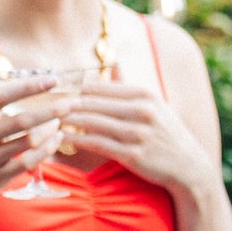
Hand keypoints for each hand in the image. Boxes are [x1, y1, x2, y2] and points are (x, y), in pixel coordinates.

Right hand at [0, 77, 71, 210]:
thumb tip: (35, 88)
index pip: (2, 95)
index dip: (30, 86)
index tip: (53, 79)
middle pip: (20, 120)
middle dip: (50, 111)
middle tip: (70, 104)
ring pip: (28, 142)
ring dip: (50, 132)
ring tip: (61, 123)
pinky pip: (28, 162)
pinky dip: (46, 150)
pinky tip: (55, 141)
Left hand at [57, 80, 211, 193]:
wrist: (189, 167)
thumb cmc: (165, 135)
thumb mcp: (153, 105)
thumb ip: (129, 86)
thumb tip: (112, 62)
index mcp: (143, 94)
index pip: (98, 86)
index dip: (72, 88)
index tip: (52, 91)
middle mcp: (141, 110)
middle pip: (90, 102)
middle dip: (63, 104)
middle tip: (42, 106)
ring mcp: (137, 133)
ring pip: (90, 122)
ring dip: (65, 122)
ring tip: (46, 121)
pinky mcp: (132, 154)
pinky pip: (95, 143)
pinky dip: (75, 140)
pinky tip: (60, 139)